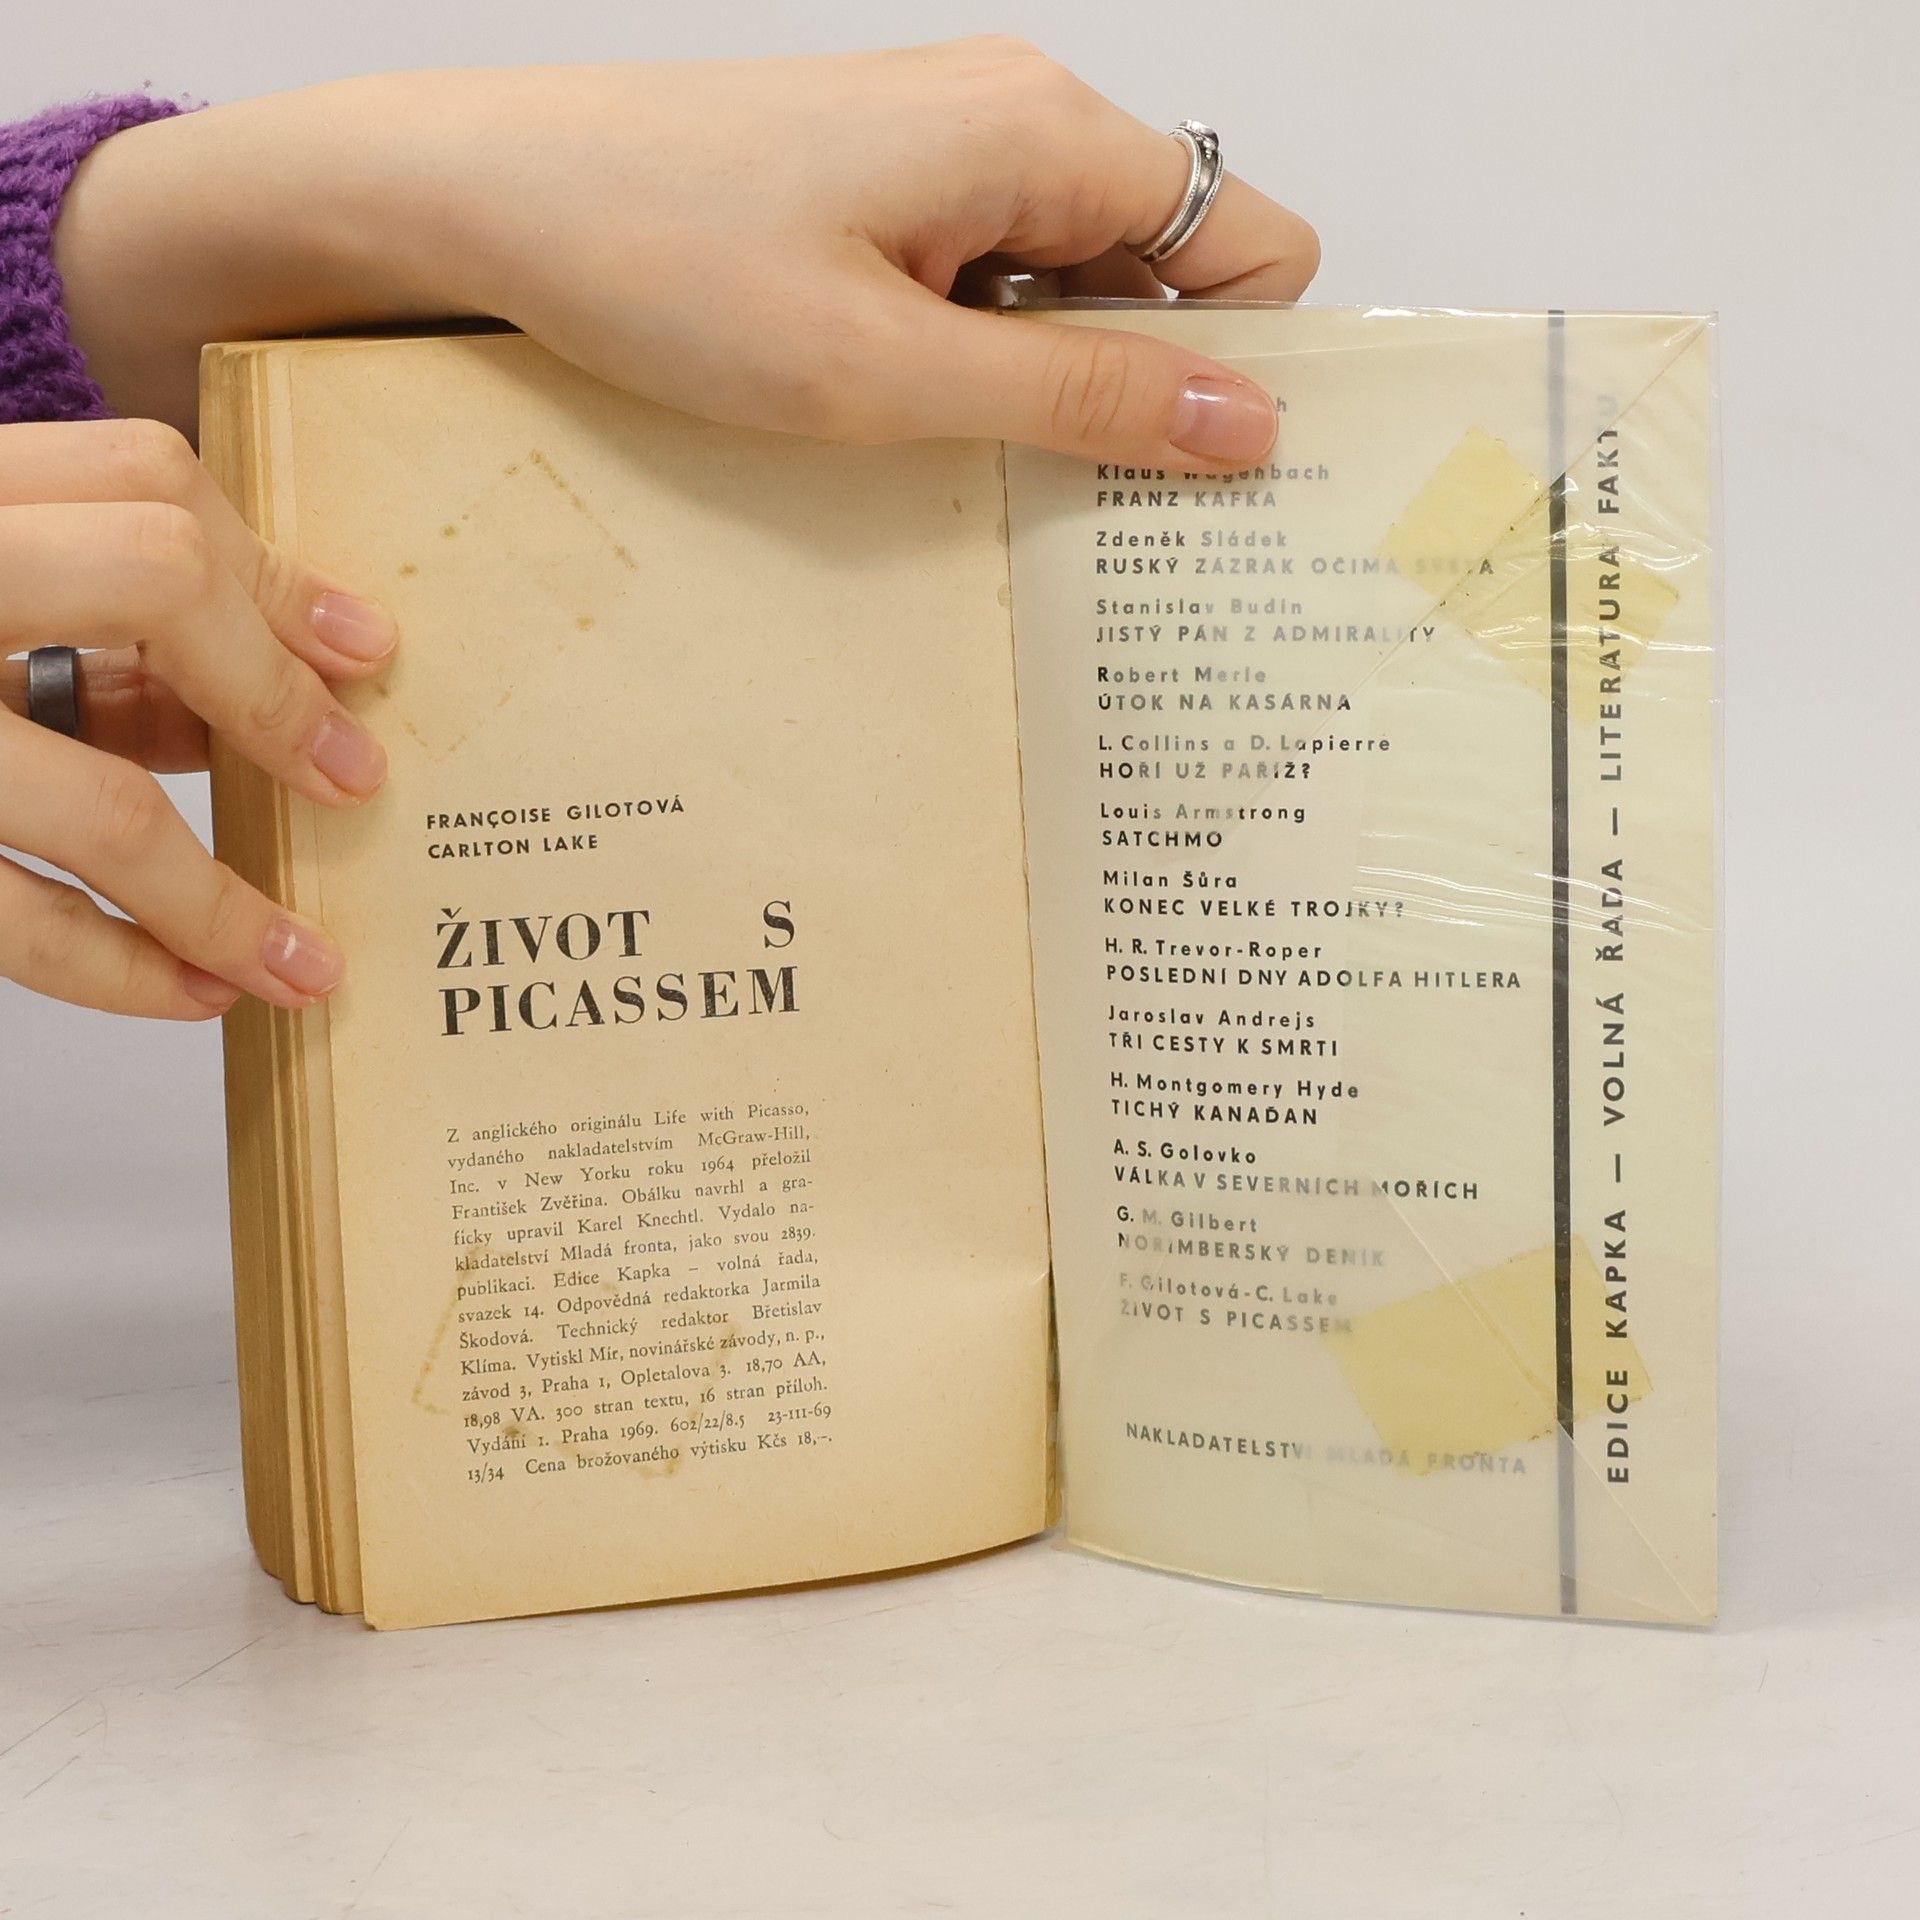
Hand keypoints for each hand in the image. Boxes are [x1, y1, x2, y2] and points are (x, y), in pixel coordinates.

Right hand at [0, 420, 394, 1018]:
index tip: (365, 653)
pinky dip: (120, 968)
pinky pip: (11, 918)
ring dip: (221, 901)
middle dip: (273, 686)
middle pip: (148, 571)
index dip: (272, 570)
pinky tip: (196, 990)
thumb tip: (266, 705)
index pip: (141, 477)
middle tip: (351, 781)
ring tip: (307, 966)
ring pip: (92, 798)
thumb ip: (89, 628)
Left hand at [55, 40, 1318, 465]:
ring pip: (1076, 289)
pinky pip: (989, 285)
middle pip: (1171, 272)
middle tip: (1064, 503)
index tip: (1198, 482)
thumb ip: (1081, 395)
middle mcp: (1016, 122)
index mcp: (1046, 136)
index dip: (1246, 366)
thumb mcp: (889, 369)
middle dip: (1144, 389)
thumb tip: (1249, 425)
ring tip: (952, 458)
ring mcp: (947, 153)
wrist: (482, 197)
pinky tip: (898, 415)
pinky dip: (975, 361)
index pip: (1253, 247)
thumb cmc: (660, 261)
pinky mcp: (885, 191)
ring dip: (1045, 386)